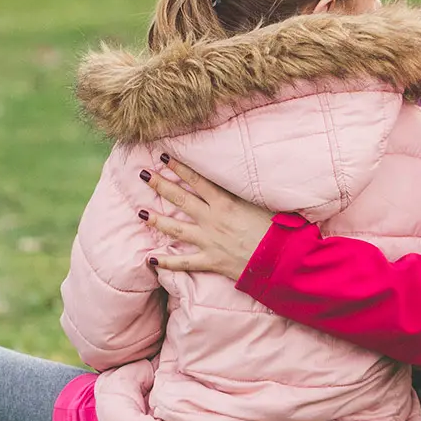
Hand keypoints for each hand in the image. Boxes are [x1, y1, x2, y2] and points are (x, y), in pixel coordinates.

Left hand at [139, 156, 274, 281]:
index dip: (180, 167)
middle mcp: (212, 220)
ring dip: (157, 220)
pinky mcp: (211, 261)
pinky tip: (151, 259)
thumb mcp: (260, 202)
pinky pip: (184, 263)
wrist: (281, 259)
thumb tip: (236, 177)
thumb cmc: (277, 228)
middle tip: (143, 175)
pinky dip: (167, 262)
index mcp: (225, 203)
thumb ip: (243, 191)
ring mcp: (209, 241)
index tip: (164, 157)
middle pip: (181, 200)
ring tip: (139, 212)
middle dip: (161, 186)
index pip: (197, 181)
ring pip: (177, 229)